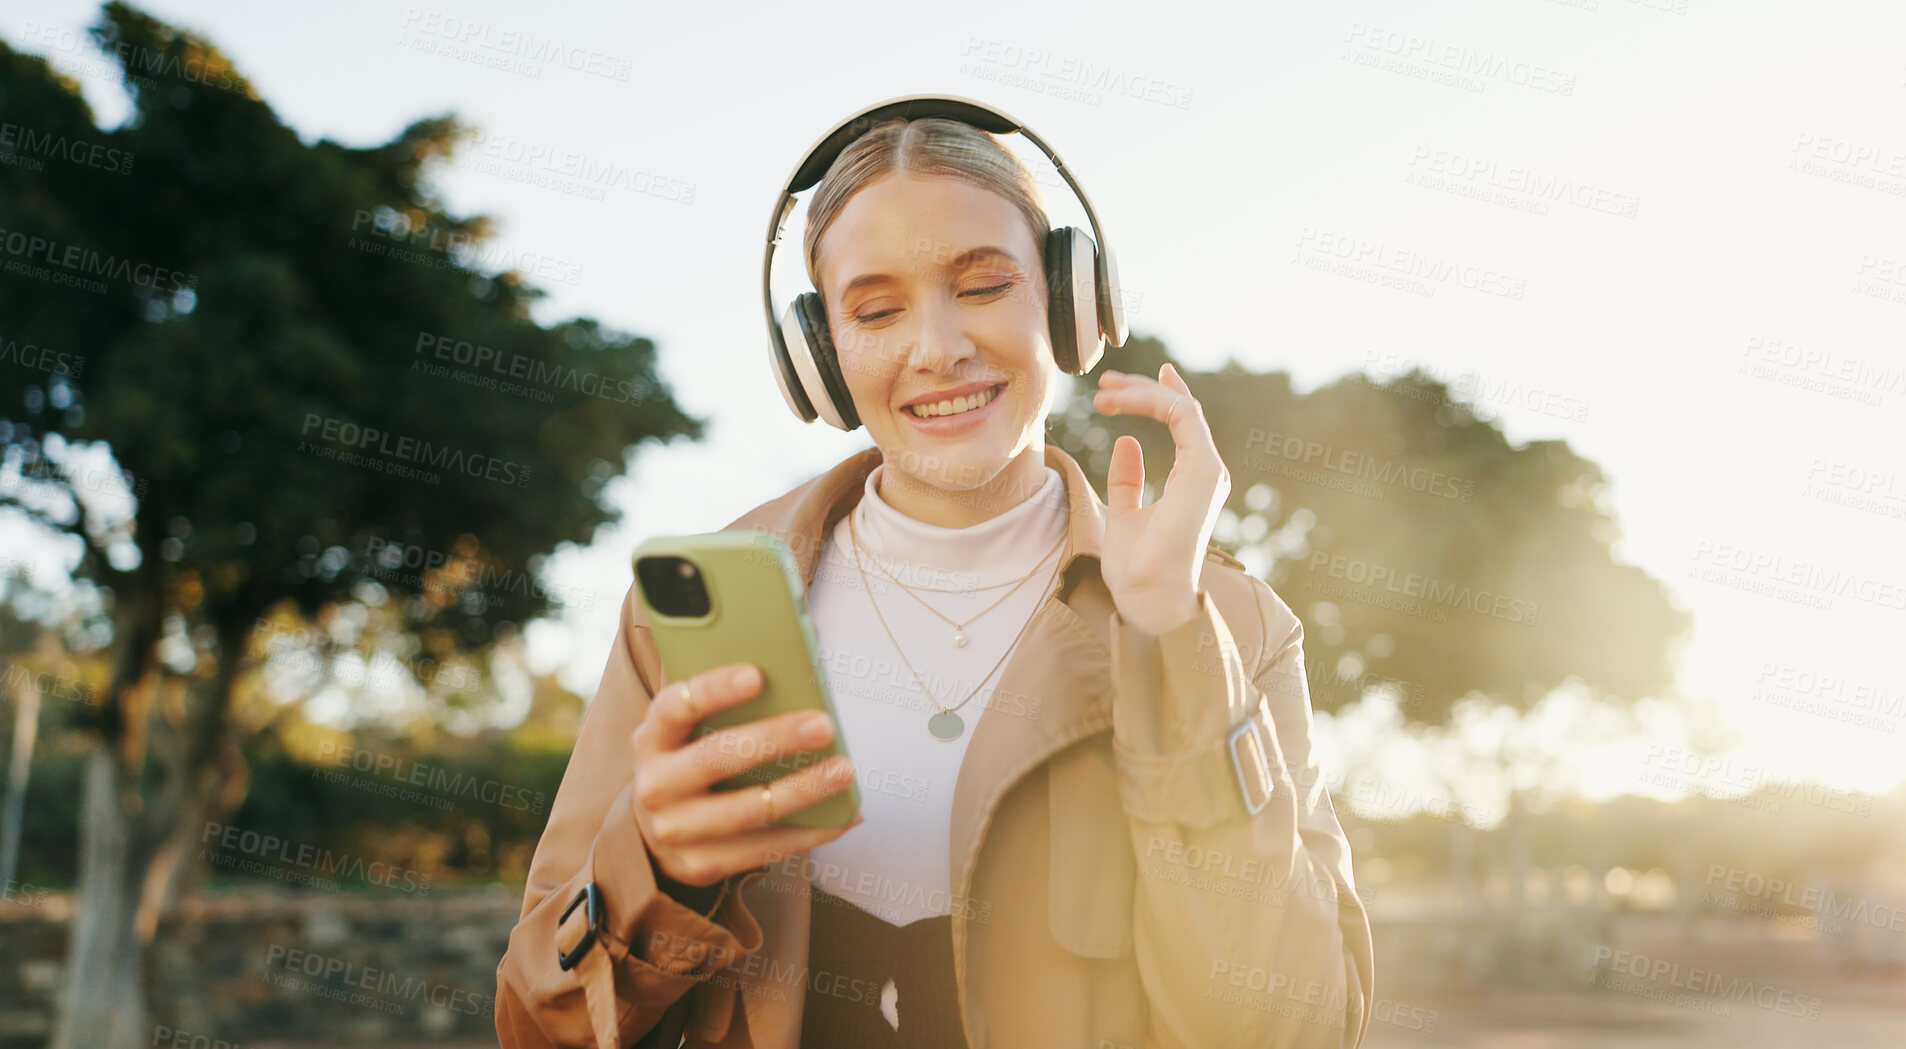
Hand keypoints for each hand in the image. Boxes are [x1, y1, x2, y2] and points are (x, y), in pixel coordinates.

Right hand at [630, 662, 862, 887]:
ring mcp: (675, 830)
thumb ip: (724, 706)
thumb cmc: (689, 765)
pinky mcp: (701, 865)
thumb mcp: (688, 734)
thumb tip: (797, 672)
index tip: (757, 675)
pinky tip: (842, 817)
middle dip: (775, 739)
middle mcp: (656, 786)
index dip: (713, 690)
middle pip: (718, 757)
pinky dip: (810, 832)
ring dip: (803, 790)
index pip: (675, 707)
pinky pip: (764, 849)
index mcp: (652, 739)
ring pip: (747, 810)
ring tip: (843, 770)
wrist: (655, 837)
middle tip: (823, 724)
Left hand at [1090, 362, 1229, 634]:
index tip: (1124, 386)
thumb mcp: (1123, 514)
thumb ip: (1127, 480)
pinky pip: (1182, 415)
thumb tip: (1125, 443)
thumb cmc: (1137, 569)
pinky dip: (1151, 400)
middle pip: (1181, 411)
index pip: (1182, 425)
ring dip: (1142, 392)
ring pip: (1182, 407)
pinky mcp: (1205, 470)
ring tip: (1104, 391)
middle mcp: (1205, 472)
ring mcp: (1208, 470)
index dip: (1156, 397)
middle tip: (1105, 383)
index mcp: (1191, 482)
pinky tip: (1120, 402)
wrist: (1148, 596)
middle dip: (1142, 390)